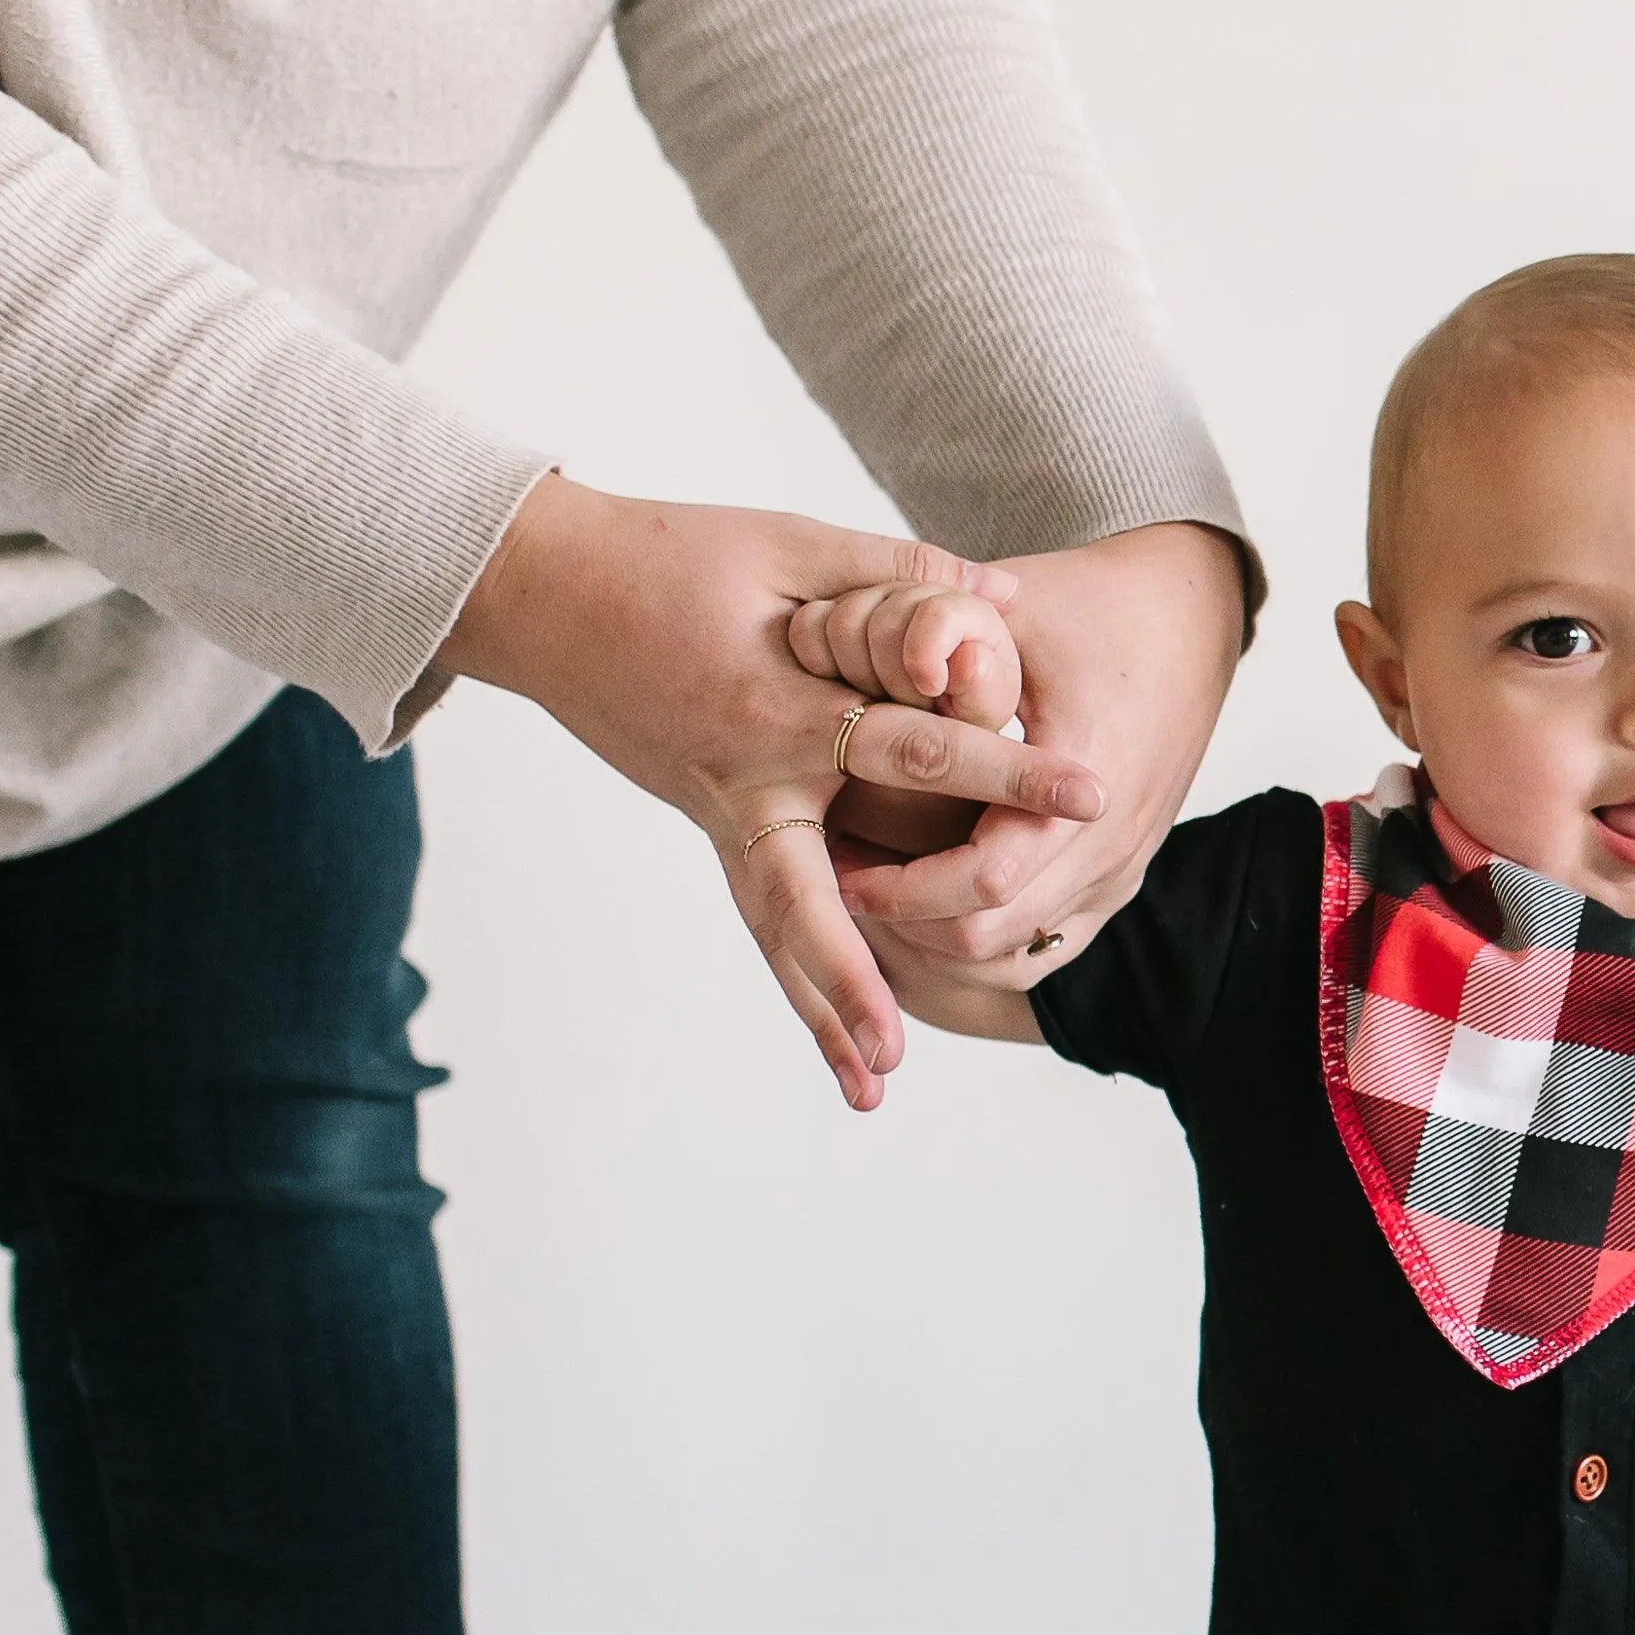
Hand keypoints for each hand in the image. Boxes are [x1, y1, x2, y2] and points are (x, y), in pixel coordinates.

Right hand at [438, 476, 1103, 1111]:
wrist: (545, 592)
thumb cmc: (668, 555)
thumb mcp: (787, 545)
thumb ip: (896, 574)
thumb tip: (1007, 597)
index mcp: (779, 708)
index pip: (914, 749)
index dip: (1006, 767)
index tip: (1089, 795)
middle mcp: (746, 782)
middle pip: (809, 901)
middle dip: (859, 975)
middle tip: (903, 1051)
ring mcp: (719, 813)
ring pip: (776, 931)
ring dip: (821, 1011)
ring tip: (871, 1089)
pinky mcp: (711, 822)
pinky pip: (761, 911)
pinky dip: (798, 972)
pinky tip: (833, 1031)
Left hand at [837, 520, 1245, 991]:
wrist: (1189, 619)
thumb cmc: (1092, 606)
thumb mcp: (1011, 611)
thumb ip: (940, 639)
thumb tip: (881, 680)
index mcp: (1089, 777)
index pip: (984, 877)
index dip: (900, 887)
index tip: (835, 867)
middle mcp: (1112, 843)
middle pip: (988, 935)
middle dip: (903, 919)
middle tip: (839, 878)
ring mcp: (1121, 870)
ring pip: (1012, 956)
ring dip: (936, 935)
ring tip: (877, 887)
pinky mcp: (1119, 880)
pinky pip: (1044, 948)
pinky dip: (982, 939)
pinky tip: (931, 897)